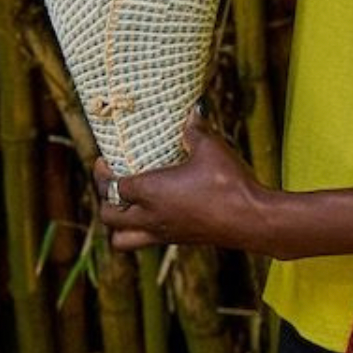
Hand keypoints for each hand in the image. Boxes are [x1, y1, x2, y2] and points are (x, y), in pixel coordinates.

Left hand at [94, 110, 268, 252]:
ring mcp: (164, 233)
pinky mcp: (179, 242)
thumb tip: (193, 110)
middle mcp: (150, 216)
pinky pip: (145, 242)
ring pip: (121, 239)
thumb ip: (195, 130)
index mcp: (150, 192)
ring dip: (117, 224)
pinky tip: (157, 211)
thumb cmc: (227, 182)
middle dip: (104, 198)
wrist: (250, 220)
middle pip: (108, 216)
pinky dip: (140, 230)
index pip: (111, 187)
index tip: (105, 159)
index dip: (103, 173)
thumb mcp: (210, 147)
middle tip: (112, 180)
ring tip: (127, 204)